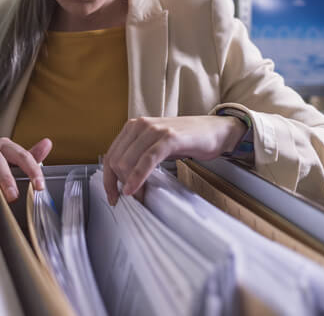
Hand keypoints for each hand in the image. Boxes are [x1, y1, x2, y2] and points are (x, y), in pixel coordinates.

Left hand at [102, 115, 244, 205]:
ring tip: (140, 197)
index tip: (112, 196)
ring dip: (130, 184)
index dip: (108, 179)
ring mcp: (154, 130)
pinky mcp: (169, 137)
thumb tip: (123, 180)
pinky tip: (136, 190)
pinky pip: (147, 160)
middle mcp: (140, 125)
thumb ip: (139, 156)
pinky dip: (138, 177)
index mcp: (133, 126)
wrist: (214, 130)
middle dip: (119, 184)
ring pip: (128, 161)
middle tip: (132, 198)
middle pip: (116, 161)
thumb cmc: (186, 139)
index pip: (110, 155)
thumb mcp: (156, 145)